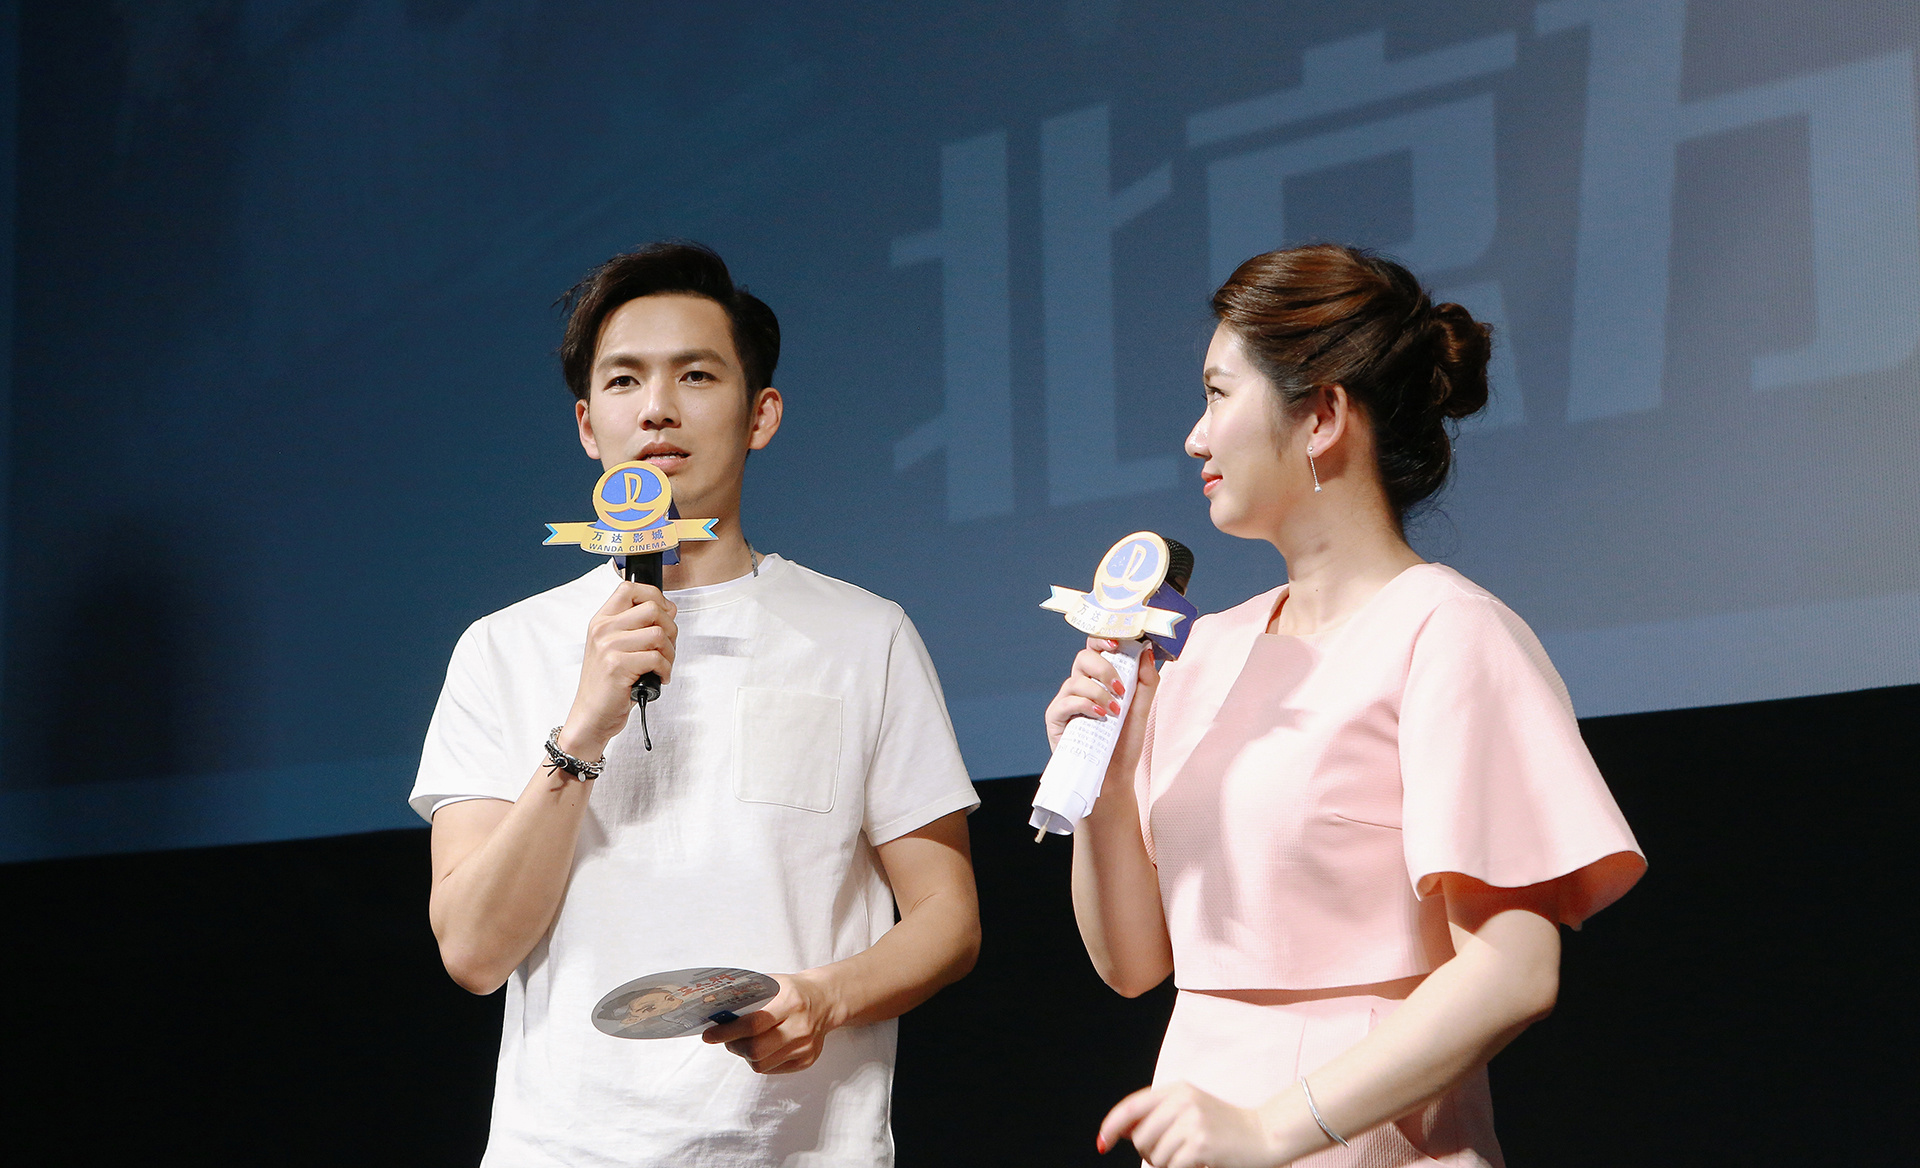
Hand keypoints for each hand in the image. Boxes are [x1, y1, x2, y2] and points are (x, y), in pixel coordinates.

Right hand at [562, 581, 677, 755]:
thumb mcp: (617, 648)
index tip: (664, 612)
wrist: (591, 715)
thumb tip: (669, 608)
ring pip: (659, 634)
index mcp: (602, 620)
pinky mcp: (618, 665)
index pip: (629, 588)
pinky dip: (665, 670)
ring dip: (670, 653)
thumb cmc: (608, 684)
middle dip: (670, 628)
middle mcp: (603, 629)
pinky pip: (657, 658)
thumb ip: (638, 626)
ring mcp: (609, 646)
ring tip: (663, 665)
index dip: (654, 596)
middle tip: (667, 646)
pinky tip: (659, 677)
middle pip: (652, 608)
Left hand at [702, 972, 840, 1073]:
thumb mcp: (772, 984)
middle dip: (733, 1046)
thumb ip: (748, 998)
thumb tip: (717, 1014)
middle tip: (727, 1040)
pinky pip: (772, 1069)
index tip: (709, 1035)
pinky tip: (763, 1047)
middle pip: (756, 1049)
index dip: (726, 1032)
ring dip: (746, 1055)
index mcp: (790, 1001)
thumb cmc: (793, 991)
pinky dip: (761, 1060)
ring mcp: (805, 1046)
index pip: (753, 1024)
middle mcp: (800, 1026)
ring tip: (745, 1042)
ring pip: (761, 1064)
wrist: (825, 1000)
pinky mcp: (807, 1060)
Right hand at [1043, 638, 1160, 750]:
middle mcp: (1080, 685)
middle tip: (1120, 688)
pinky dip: (1085, 705)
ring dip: (1099, 693)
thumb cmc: (1125, 742)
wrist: (1114, 776)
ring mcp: (1066, 701)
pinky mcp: (1056, 718)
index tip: (1117, 643)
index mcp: (1099, 678)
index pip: (1095, 647)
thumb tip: (1146, 650)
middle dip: (1104, 668)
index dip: (1103, 639)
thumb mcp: (1142, 709)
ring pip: (1076, 679)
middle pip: (1083, 657)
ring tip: (1113, 711)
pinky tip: (1100, 716)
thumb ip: (1146, 680)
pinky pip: (1066, 701)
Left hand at [1098, 1081, 1278, 1167]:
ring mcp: (1192, 1122)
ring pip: (1155, 1156)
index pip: (1131, 1106)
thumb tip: (1123, 1131)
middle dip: (1148, 1155)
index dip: (1112, 1125)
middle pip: (1140, 1138)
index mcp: (1177, 1090)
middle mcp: (1182, 1101)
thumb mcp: (1191, 1109)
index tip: (1102, 1142)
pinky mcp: (1201, 1144)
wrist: (1265, 1134)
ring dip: (1166, 1166)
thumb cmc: (1226, 1128)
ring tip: (1189, 1160)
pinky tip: (1197, 1165)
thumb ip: (1159, 1115)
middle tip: (1171, 1157)